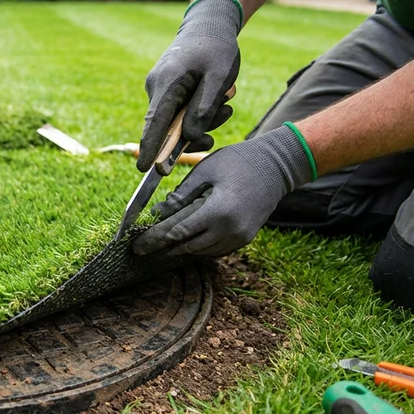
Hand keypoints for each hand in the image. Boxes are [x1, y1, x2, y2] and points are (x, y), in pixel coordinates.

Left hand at [133, 124, 314, 256]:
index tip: (136, 246)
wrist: (277, 166)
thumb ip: (182, 194)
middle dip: (164, 248)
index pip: (179, 232)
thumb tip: (159, 212)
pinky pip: (216, 249)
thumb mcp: (205, 171)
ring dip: (181, 249)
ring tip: (158, 248)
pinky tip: (183, 243)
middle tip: (140, 250)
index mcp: (218, 212)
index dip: (156, 239)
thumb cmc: (238, 162)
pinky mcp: (245, 238)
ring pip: (202, 251)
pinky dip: (199, 247)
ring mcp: (240, 237)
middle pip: (188, 246)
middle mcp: (230, 230)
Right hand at [139, 0, 241, 171]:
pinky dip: (198, 112)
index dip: (150, 147)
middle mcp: (156, 88)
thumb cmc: (216, 47)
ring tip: (227, 104)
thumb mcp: (219, 76)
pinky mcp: (168, 90)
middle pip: (169, 126)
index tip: (145, 169)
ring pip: (177, 120)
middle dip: (195, 132)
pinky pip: (180, 111)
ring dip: (202, 120)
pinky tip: (219, 101)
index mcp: (166, 84)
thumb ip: (205, 107)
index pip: (155, 123)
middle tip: (223, 121)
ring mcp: (160, 89)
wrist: (209, 24)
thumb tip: (190, 136)